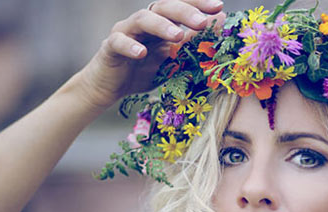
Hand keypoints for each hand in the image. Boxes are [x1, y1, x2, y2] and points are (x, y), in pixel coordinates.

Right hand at [75, 0, 224, 109]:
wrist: (110, 88)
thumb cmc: (141, 71)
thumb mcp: (170, 61)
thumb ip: (190, 45)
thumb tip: (216, 29)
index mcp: (160, 23)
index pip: (180, 7)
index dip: (198, 4)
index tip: (218, 7)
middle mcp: (143, 22)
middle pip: (164, 7)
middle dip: (185, 12)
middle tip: (202, 23)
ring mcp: (125, 32)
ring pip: (143, 19)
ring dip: (161, 26)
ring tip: (177, 36)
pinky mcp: (110, 47)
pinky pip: (119, 42)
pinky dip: (130, 46)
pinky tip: (142, 54)